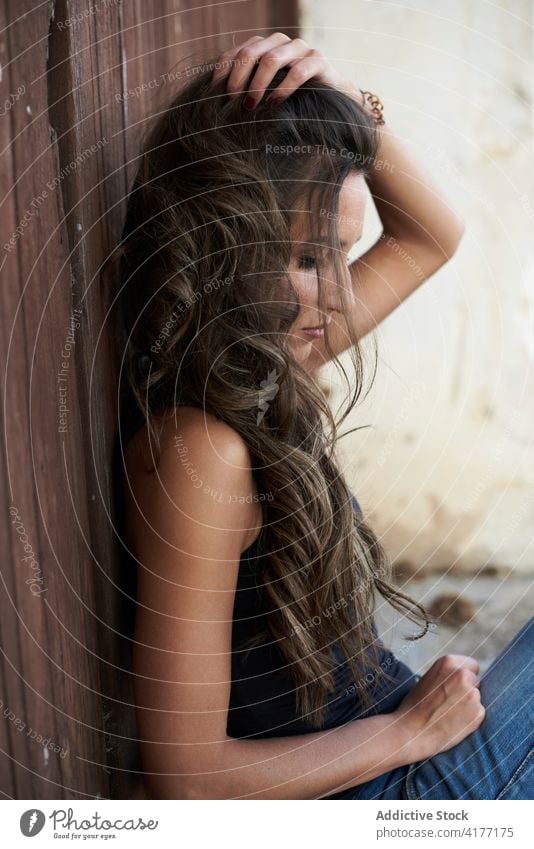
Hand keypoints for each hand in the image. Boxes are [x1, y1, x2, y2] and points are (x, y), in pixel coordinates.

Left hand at [211, 32, 359, 108]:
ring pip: (271, 59)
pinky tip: (274, 104)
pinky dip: (283, 89)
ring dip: (257, 84)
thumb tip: (216, 106)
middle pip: (250, 52)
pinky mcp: (318, 60)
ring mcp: (300, 48)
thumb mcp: (265, 94)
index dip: (223, 73)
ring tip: (251, 106)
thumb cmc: (292, 100)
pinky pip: (298, 72)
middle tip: (232, 102)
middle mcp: (279, 42)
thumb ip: (246, 91)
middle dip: (238, 79)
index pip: (235, 52)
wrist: (330, 100)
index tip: (216, 95)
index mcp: (263, 47)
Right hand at [394, 654, 485, 760]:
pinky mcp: (478, 713)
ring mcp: (472, 694)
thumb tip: (468, 676)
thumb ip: (449, 675)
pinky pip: (479, 713)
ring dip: (469, 705)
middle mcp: (462, 674)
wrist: (411, 732)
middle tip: (450, 703)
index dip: (464, 677)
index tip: (454, 688)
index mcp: (448, 661)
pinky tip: (454, 723)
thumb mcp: (430, 678)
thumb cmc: (416, 706)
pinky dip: (471, 719)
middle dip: (468, 690)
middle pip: (476, 681)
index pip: (472, 666)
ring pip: (478, 698)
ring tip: (448, 714)